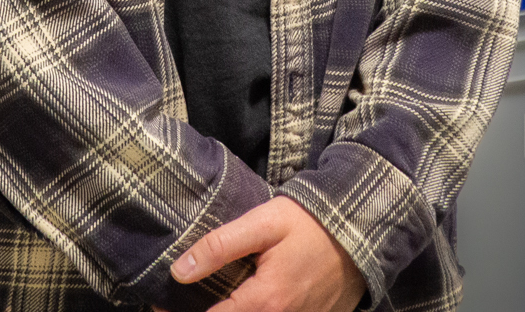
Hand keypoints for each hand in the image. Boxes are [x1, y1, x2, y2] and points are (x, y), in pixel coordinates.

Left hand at [170, 196, 366, 311]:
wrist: (363, 229)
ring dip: (232, 311)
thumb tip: (179, 270)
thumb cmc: (311, 222)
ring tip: (213, 297)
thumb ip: (220, 246)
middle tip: (180, 303)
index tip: (160, 305)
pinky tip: (244, 299)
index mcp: (266, 301)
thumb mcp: (263, 223)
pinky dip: (257, 310)